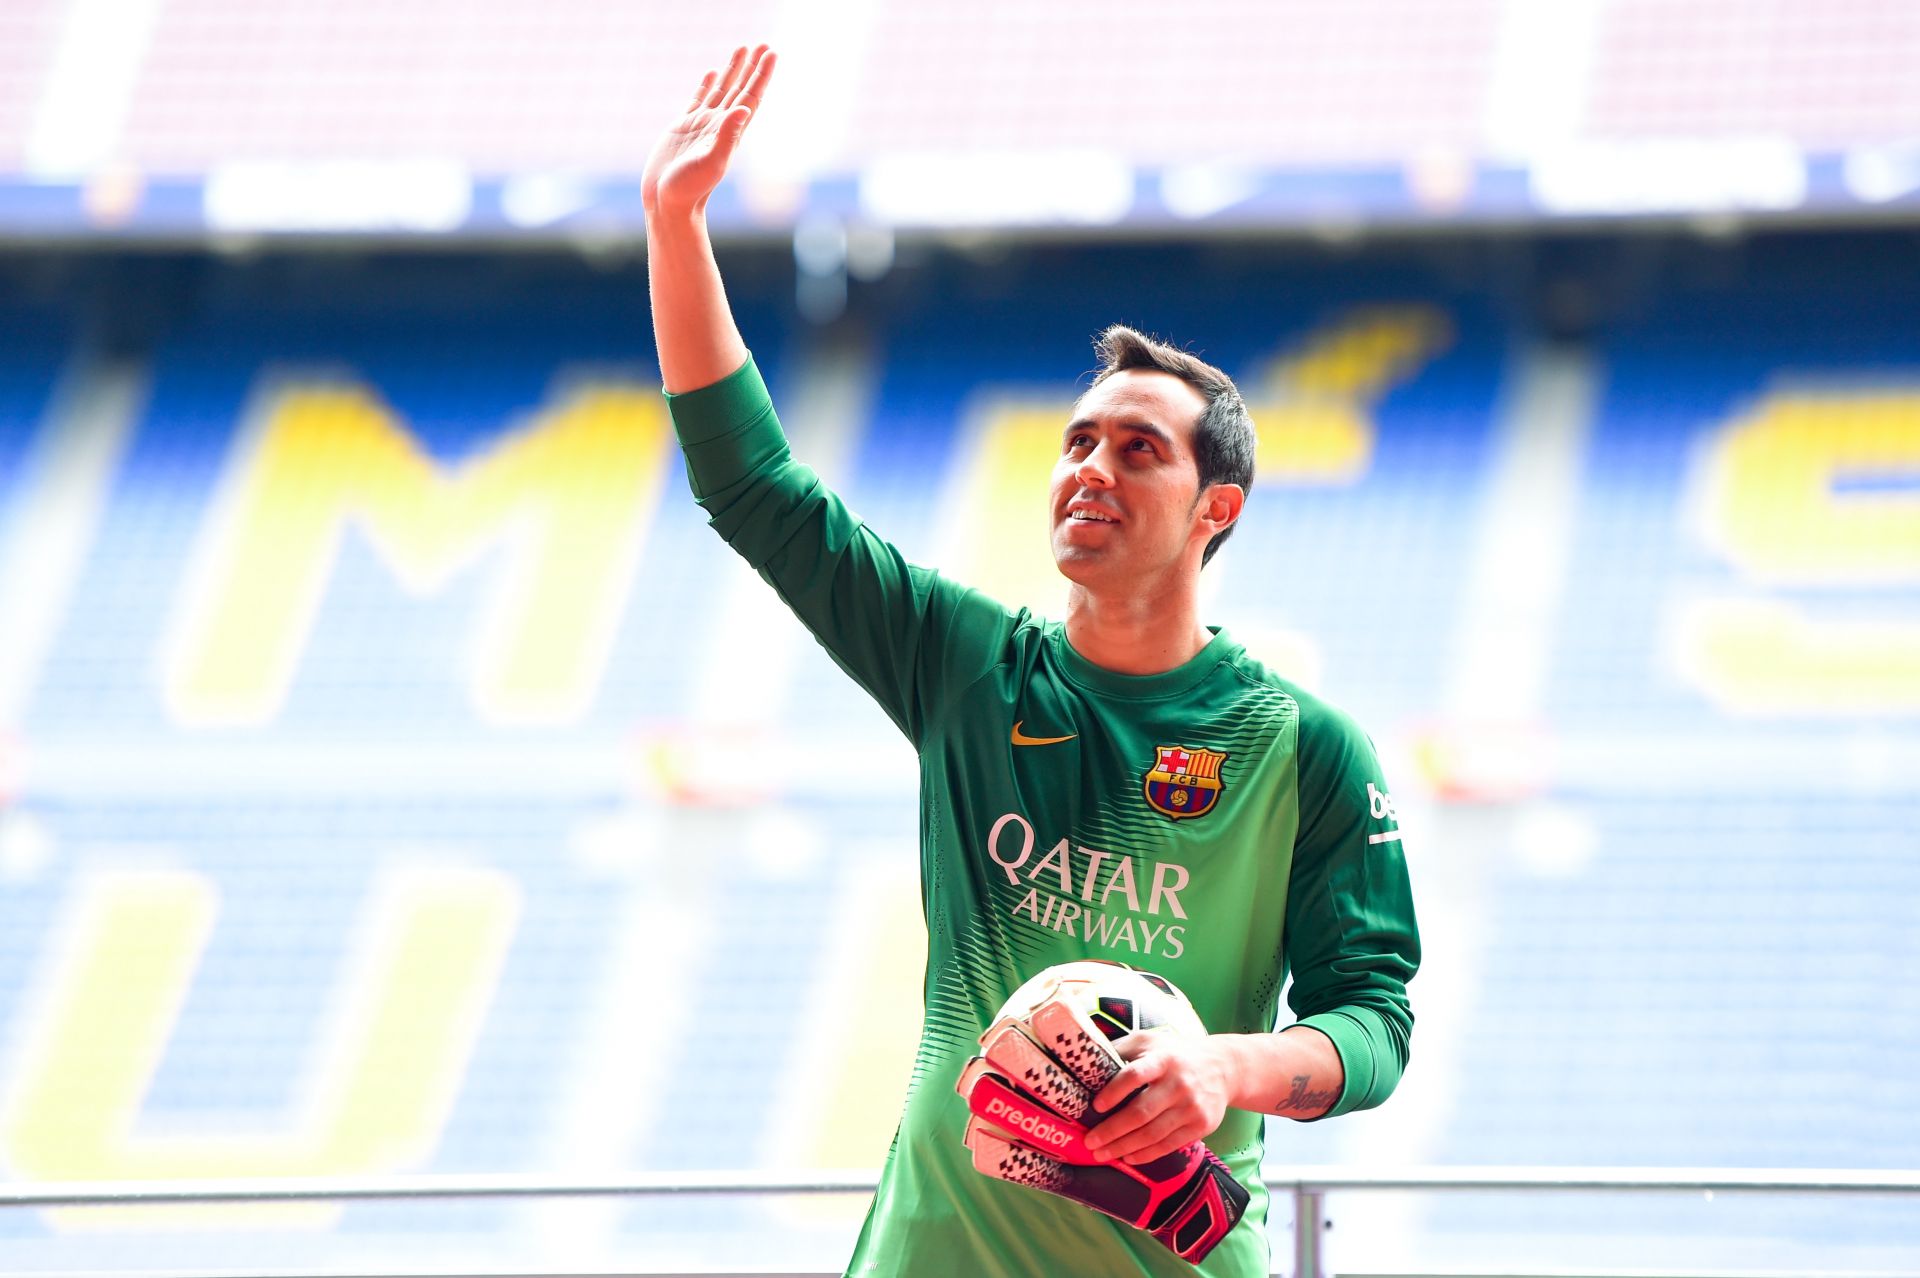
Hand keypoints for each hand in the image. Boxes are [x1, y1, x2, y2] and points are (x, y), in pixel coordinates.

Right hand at [642, 44, 775, 219]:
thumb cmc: (689, 188)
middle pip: (740, 89)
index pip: (751, 97)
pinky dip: (707, 84)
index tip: (771, 53)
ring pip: (721, 90)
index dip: (761, 76)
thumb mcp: (712, 162)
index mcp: (730, 132)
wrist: (667, 201)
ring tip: (741, 50)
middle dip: (751, 67)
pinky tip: (713, 73)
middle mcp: (719, 126)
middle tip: (762, 45)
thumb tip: (744, 110)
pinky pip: (699, 99)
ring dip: (732, 71)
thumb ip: (727, 136)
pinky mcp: (683, 127)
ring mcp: (702, 125)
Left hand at [1083, 1031, 1235, 1165]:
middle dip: (1112, 1130)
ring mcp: (1191, 1107)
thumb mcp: (1150, 1041)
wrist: (1224, 1067)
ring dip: (1123, 1147)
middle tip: (1089, 1141)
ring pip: (1153, 1134)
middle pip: (1141, 1113)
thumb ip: (1122, 1049)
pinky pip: (1168, 1145)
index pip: (1134, 1075)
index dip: (1113, 1092)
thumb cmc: (1175, 1053)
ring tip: (1102, 1153)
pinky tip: (1127, 1157)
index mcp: (1163, 1059)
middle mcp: (1178, 1084)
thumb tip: (1087, 1062)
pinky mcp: (1201, 1126)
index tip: (1095, 1107)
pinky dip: (1145, 1154)